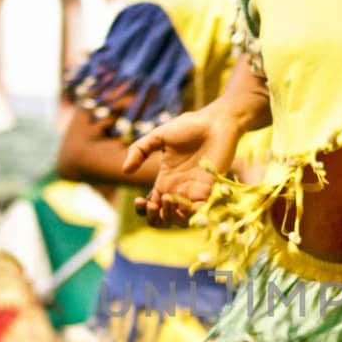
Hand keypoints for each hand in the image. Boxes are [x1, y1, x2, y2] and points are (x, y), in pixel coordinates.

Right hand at [123, 104, 242, 224]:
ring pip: (180, 220)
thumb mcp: (158, 136)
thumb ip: (139, 150)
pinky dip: (189, 214)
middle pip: (164, 219)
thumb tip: (125, 170)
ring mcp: (194, 192)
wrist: (216, 122)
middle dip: (154, 218)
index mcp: (165, 181)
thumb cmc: (189, 127)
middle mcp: (178, 190)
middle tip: (152, 204)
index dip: (143, 210)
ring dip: (170, 216)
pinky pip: (200, 212)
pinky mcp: (209, 190)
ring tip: (168, 199)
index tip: (140, 200)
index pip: (151, 206)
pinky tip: (182, 202)